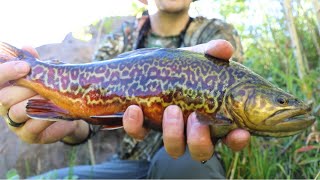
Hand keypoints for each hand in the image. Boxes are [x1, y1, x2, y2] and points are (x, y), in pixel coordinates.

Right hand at [0, 46, 88, 143]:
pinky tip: (60, 110)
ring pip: (19, 112)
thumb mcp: (44, 76)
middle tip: (46, 86)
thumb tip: (27, 47)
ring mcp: (15, 124)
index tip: (25, 66)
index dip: (5, 72)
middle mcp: (5, 109)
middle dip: (26, 89)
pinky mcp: (29, 136)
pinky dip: (48, 117)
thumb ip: (34, 64)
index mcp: (5, 90)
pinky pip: (34, 127)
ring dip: (38, 102)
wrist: (69, 112)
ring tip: (54, 97)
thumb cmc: (51, 91)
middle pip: (4, 98)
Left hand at [123, 39, 250, 160]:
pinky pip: (139, 135)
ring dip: (172, 134)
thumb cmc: (183, 67)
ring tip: (171, 110)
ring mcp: (168, 132)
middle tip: (194, 117)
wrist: (150, 66)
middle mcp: (191, 132)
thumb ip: (212, 52)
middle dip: (199, 140)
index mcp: (210, 118)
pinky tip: (134, 109)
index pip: (231, 138)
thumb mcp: (198, 57)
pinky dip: (135, 126)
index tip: (240, 132)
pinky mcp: (143, 127)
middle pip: (201, 150)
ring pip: (174, 149)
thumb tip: (225, 48)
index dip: (237, 140)